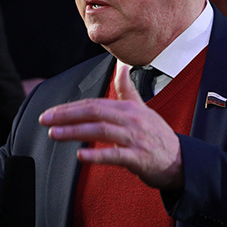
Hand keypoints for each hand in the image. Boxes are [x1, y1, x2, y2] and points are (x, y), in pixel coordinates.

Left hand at [39, 65, 182, 190]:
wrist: (181, 160)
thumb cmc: (157, 135)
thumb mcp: (142, 108)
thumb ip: (127, 88)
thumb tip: (121, 66)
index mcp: (129, 107)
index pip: (95, 103)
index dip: (71, 107)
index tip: (51, 112)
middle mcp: (132, 120)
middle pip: (95, 112)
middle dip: (67, 115)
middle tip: (45, 119)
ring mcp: (136, 138)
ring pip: (101, 130)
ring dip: (75, 132)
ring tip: (54, 134)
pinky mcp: (140, 158)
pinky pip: (116, 155)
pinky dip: (98, 155)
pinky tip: (81, 156)